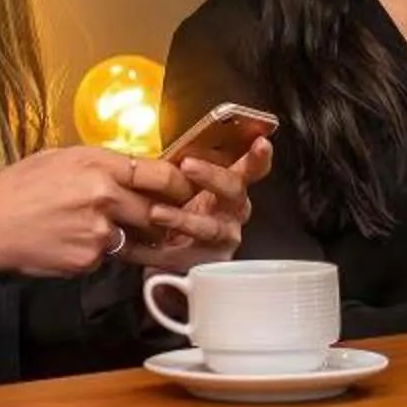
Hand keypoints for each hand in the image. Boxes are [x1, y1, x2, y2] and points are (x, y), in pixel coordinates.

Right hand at [0, 145, 174, 277]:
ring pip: (131, 237)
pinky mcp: (88, 259)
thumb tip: (131, 169)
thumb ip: (100, 163)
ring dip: (122, 236)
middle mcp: (104, 196)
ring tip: (88, 227)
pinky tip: (69, 241)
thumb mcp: (59, 158)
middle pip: (155, 211)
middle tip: (153, 219)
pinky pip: (106, 256)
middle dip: (158, 218)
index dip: (179, 184)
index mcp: (98, 164)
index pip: (159, 173)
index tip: (186, 189)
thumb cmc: (16, 188)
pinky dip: (95, 252)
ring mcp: (98, 231)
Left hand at [122, 138, 272, 273]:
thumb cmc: (176, 207)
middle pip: (233, 190)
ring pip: (210, 227)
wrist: (164, 251)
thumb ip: (179, 166)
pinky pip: (186, 256)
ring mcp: (223, 237)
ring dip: (182, 219)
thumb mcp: (179, 183)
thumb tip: (157, 148)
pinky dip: (164, 251)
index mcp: (230, 186)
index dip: (258, 157)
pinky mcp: (206, 262)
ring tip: (157, 213)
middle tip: (187, 165)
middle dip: (211, 176)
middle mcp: (233, 210)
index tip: (261, 143)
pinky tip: (146, 247)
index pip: (251, 168)